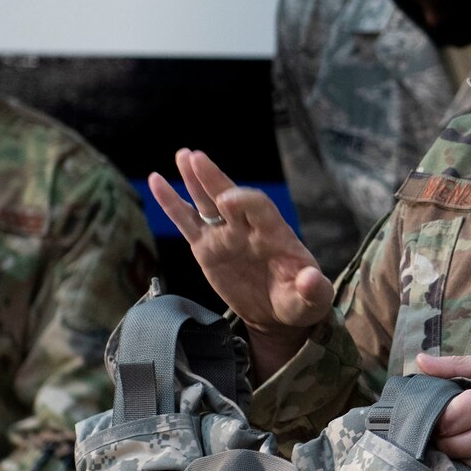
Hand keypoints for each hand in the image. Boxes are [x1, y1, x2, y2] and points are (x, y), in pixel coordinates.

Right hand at [148, 149, 333, 374]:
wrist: (279, 314)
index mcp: (276, 234)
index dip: (245, 201)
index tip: (227, 200)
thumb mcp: (312, 301)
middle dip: (214, 178)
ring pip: (207, 203)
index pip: (260, 208)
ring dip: (194, 179)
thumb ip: (314, 291)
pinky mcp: (207, 248)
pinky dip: (171, 203)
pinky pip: (187, 222)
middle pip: (229, 196)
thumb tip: (312, 280)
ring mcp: (226, 236)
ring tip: (182, 155)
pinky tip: (156, 181)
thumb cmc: (300, 302)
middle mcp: (248, 228)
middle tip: (196, 158)